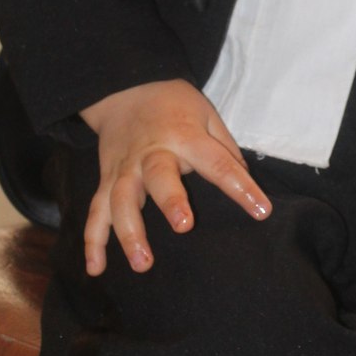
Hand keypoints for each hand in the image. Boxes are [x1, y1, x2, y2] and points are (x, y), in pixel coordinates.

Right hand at [78, 79, 270, 274]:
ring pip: (121, 200)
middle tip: (184, 226)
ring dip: (129, 232)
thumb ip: (225, 150)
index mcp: (184, 136)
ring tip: (143, 263)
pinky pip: (96, 212)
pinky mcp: (106, 180)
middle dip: (170, 201)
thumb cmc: (175, 105)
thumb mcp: (207, 115)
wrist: (124, 87)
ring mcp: (125, 168)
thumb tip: (247, 184)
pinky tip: (96, 268)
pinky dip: (94, 241)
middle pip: (159, 177)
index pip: (217, 163)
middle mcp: (152, 153)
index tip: (261, 210)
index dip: (240, 186)